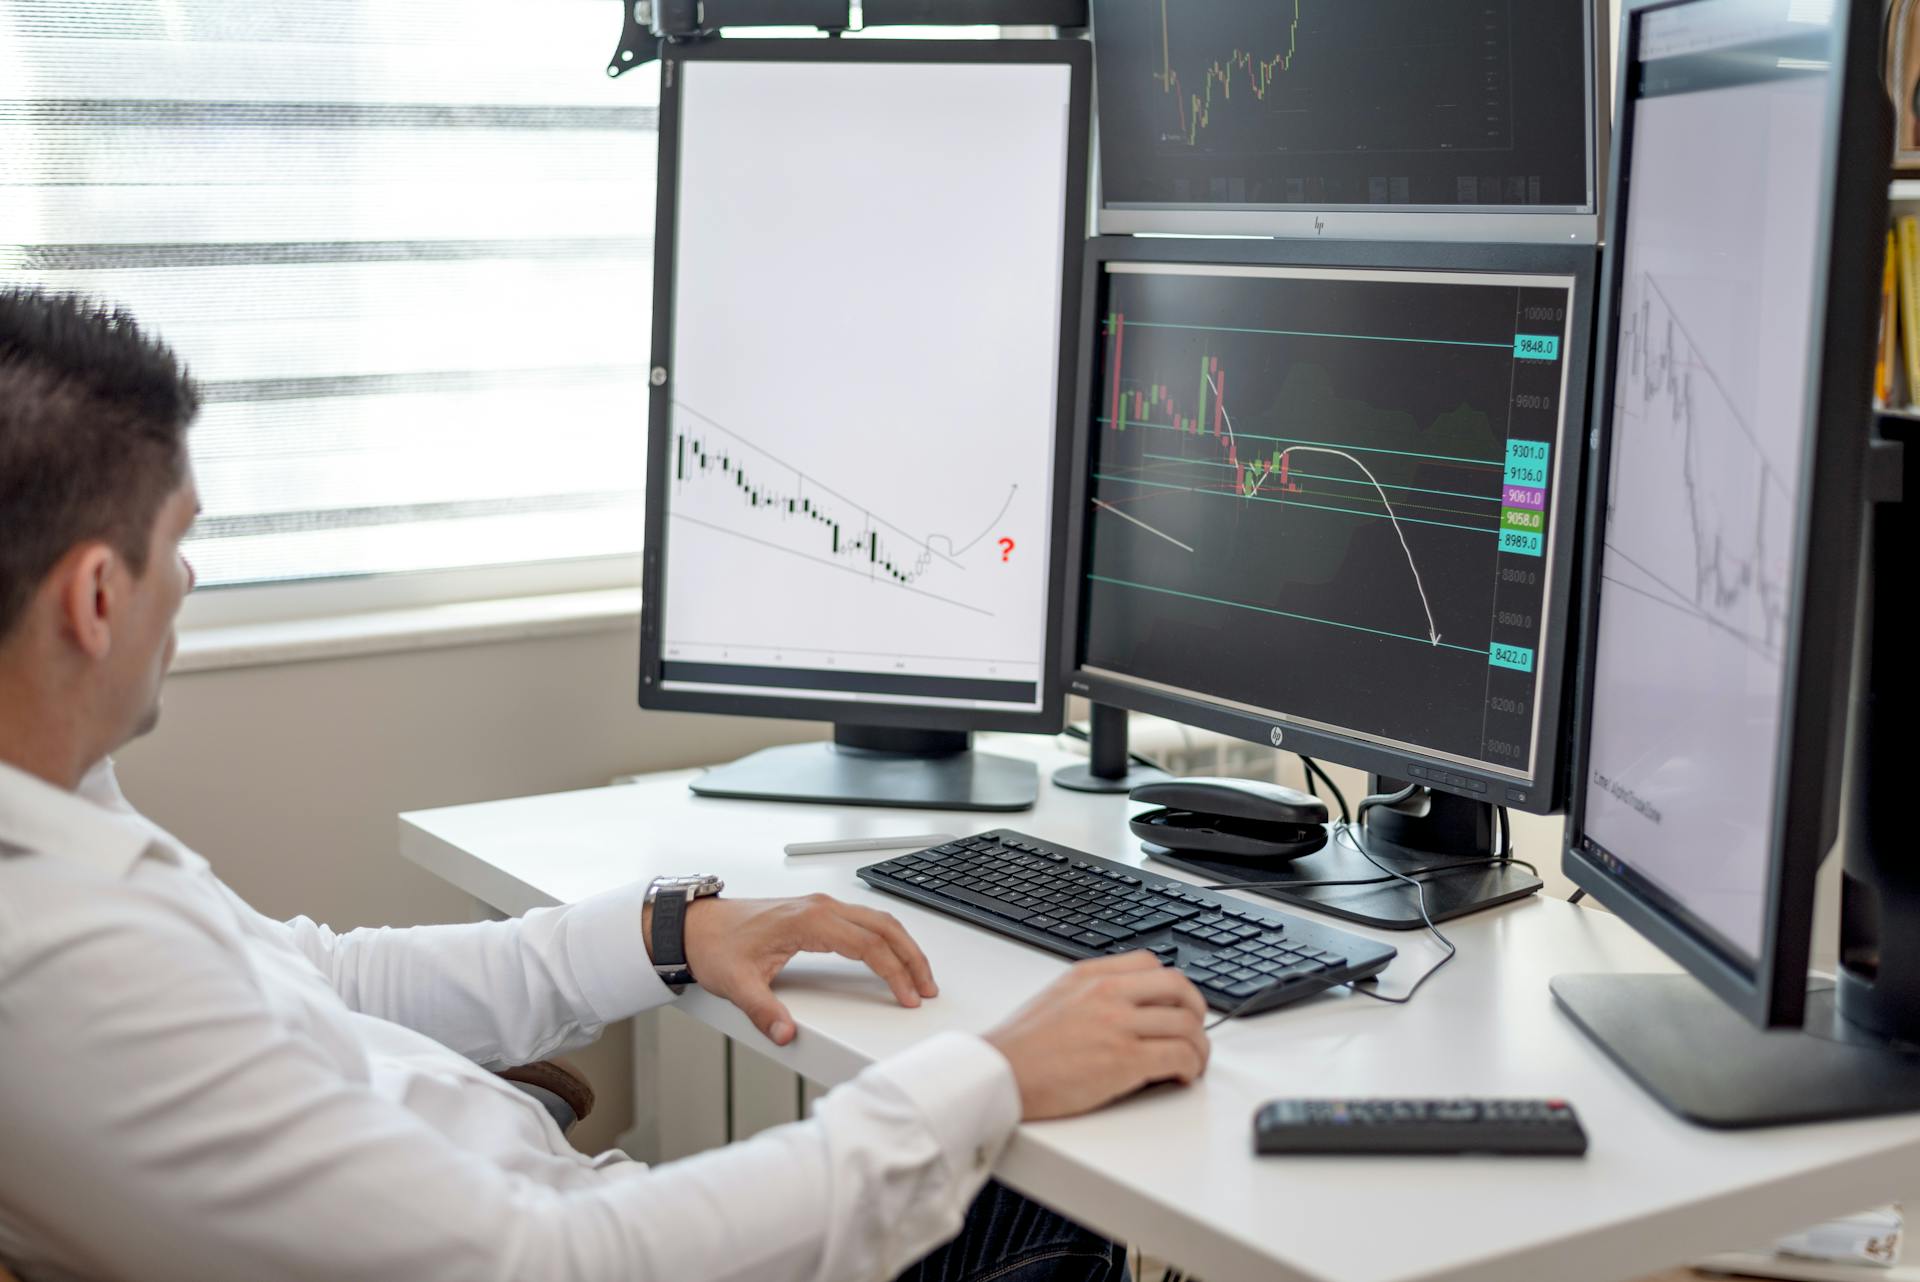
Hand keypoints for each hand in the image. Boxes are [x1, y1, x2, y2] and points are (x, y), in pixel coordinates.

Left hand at [664, 894, 938, 1045]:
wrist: (697, 926)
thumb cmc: (717, 945)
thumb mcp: (736, 983)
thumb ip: (763, 1011)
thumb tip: (785, 1034)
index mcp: (809, 921)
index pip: (868, 945)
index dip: (893, 972)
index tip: (908, 996)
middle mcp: (821, 908)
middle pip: (884, 927)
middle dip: (912, 957)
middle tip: (928, 988)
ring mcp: (821, 907)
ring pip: (878, 920)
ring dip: (903, 946)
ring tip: (919, 976)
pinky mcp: (818, 913)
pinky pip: (864, 921)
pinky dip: (886, 939)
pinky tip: (891, 956)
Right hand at [983, 952, 1209, 1120]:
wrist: (999, 1074)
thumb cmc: (1021, 1047)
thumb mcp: (1056, 998)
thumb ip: (1091, 994)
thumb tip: (1125, 1007)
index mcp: (1090, 975)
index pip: (1151, 963)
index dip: (1173, 987)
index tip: (1176, 1005)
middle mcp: (1108, 992)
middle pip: (1179, 987)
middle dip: (1196, 1011)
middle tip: (1194, 1033)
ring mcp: (1118, 1024)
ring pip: (1187, 1024)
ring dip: (1198, 1046)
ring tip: (1191, 1063)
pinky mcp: (1124, 1059)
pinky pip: (1179, 1055)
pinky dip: (1190, 1067)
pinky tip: (1180, 1077)